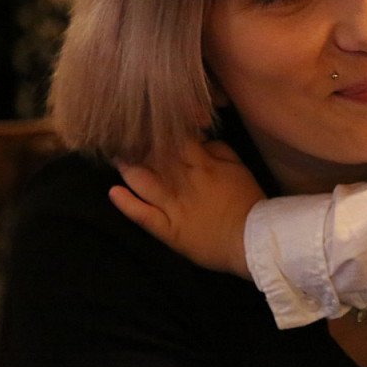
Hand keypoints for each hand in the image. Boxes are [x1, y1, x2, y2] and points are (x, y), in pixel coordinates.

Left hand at [109, 139, 262, 278]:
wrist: (252, 240)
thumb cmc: (248, 202)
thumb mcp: (239, 167)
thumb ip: (219, 150)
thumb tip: (200, 139)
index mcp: (203, 164)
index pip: (176, 139)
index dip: (162, 130)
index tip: (152, 125)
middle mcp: (183, 182)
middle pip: (154, 157)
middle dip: (139, 146)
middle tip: (125, 138)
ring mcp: (173, 206)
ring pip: (143, 182)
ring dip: (127, 169)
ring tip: (118, 158)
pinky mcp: (168, 229)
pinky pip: (143, 215)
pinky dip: (126, 204)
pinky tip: (114, 193)